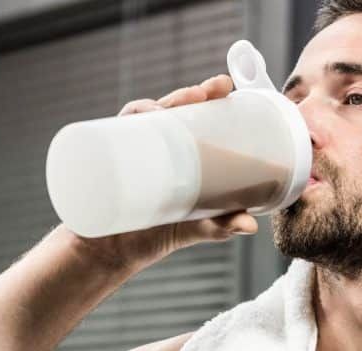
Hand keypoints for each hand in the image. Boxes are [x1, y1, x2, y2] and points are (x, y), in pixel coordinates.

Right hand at [71, 74, 258, 268]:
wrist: (115, 252)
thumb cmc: (159, 233)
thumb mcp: (198, 227)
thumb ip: (222, 226)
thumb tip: (251, 227)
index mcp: (180, 151)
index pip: (195, 114)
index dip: (207, 95)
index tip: (224, 86)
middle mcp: (156, 145)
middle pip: (170, 108)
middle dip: (186, 94)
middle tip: (204, 93)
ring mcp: (132, 151)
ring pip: (141, 116)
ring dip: (153, 105)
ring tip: (167, 111)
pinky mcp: (109, 161)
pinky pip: (111, 135)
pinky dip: (124, 124)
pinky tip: (135, 123)